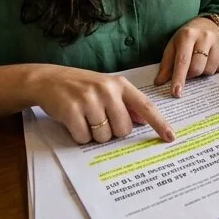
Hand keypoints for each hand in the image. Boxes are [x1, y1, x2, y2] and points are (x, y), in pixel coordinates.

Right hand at [25, 64, 173, 144]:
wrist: (47, 80)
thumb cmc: (81, 86)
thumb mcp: (106, 88)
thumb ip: (125, 103)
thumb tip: (144, 119)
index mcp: (119, 84)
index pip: (145, 106)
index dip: (159, 123)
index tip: (170, 137)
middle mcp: (107, 90)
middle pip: (123, 129)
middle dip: (112, 131)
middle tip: (98, 119)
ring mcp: (89, 100)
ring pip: (104, 136)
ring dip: (94, 134)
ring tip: (84, 117)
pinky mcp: (72, 111)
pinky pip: (84, 138)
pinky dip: (79, 135)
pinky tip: (73, 121)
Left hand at [154, 17, 218, 96]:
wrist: (205, 24)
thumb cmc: (185, 39)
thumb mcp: (173, 47)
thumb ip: (166, 65)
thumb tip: (159, 83)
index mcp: (187, 35)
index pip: (182, 61)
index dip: (179, 78)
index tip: (176, 93)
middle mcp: (204, 35)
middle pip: (197, 68)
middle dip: (191, 75)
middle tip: (188, 71)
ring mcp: (218, 39)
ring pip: (210, 70)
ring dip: (203, 72)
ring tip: (200, 62)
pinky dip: (215, 68)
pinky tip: (211, 59)